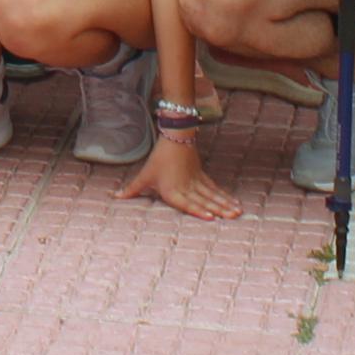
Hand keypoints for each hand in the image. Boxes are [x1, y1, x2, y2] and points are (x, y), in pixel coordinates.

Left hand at [120, 132, 241, 220]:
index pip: (187, 203)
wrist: (175, 137)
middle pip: (206, 200)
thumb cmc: (159, 159)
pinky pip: (215, 188)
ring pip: (213, 194)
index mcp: (173, 191)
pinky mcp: (202, 176)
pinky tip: (234, 202)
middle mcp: (187, 188)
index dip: (199, 211)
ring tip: (238, 211)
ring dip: (226, 203)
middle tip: (233, 216)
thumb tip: (116, 197)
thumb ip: (133, 189)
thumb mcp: (145, 175)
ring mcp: (197, 182)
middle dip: (220, 209)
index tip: (211, 217)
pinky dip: (225, 196)